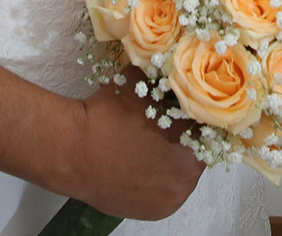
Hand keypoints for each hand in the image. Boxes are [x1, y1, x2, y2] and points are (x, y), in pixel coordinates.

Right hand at [72, 72, 203, 219]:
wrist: (73, 148)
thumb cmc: (110, 115)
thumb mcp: (144, 83)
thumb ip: (165, 79)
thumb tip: (174, 68)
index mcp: (192, 149)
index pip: (208, 128)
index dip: (196, 113)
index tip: (185, 105)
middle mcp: (186, 181)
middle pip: (196, 151)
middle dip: (186, 136)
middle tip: (168, 121)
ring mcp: (168, 201)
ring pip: (180, 172)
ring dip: (172, 157)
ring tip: (151, 140)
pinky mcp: (150, 212)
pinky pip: (163, 189)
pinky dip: (158, 176)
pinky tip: (142, 159)